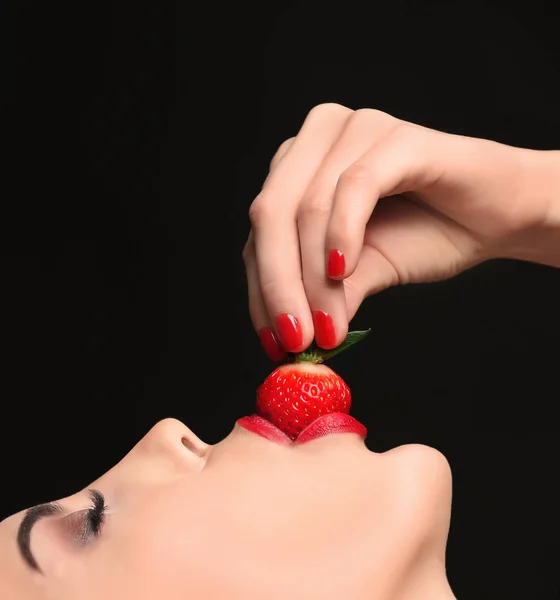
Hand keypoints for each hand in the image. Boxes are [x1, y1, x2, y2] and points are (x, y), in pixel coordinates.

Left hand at [243, 103, 551, 358]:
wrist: (499, 215)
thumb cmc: (428, 234)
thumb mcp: (363, 273)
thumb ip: (325, 292)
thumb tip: (292, 336)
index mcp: (298, 168)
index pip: (260, 234)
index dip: (261, 291)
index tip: (273, 344)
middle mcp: (317, 139)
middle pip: (270, 216)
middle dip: (277, 287)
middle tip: (295, 341)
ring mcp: (354, 130)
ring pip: (307, 206)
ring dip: (313, 277)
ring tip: (326, 327)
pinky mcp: (395, 137)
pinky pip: (355, 187)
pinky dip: (342, 235)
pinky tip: (344, 272)